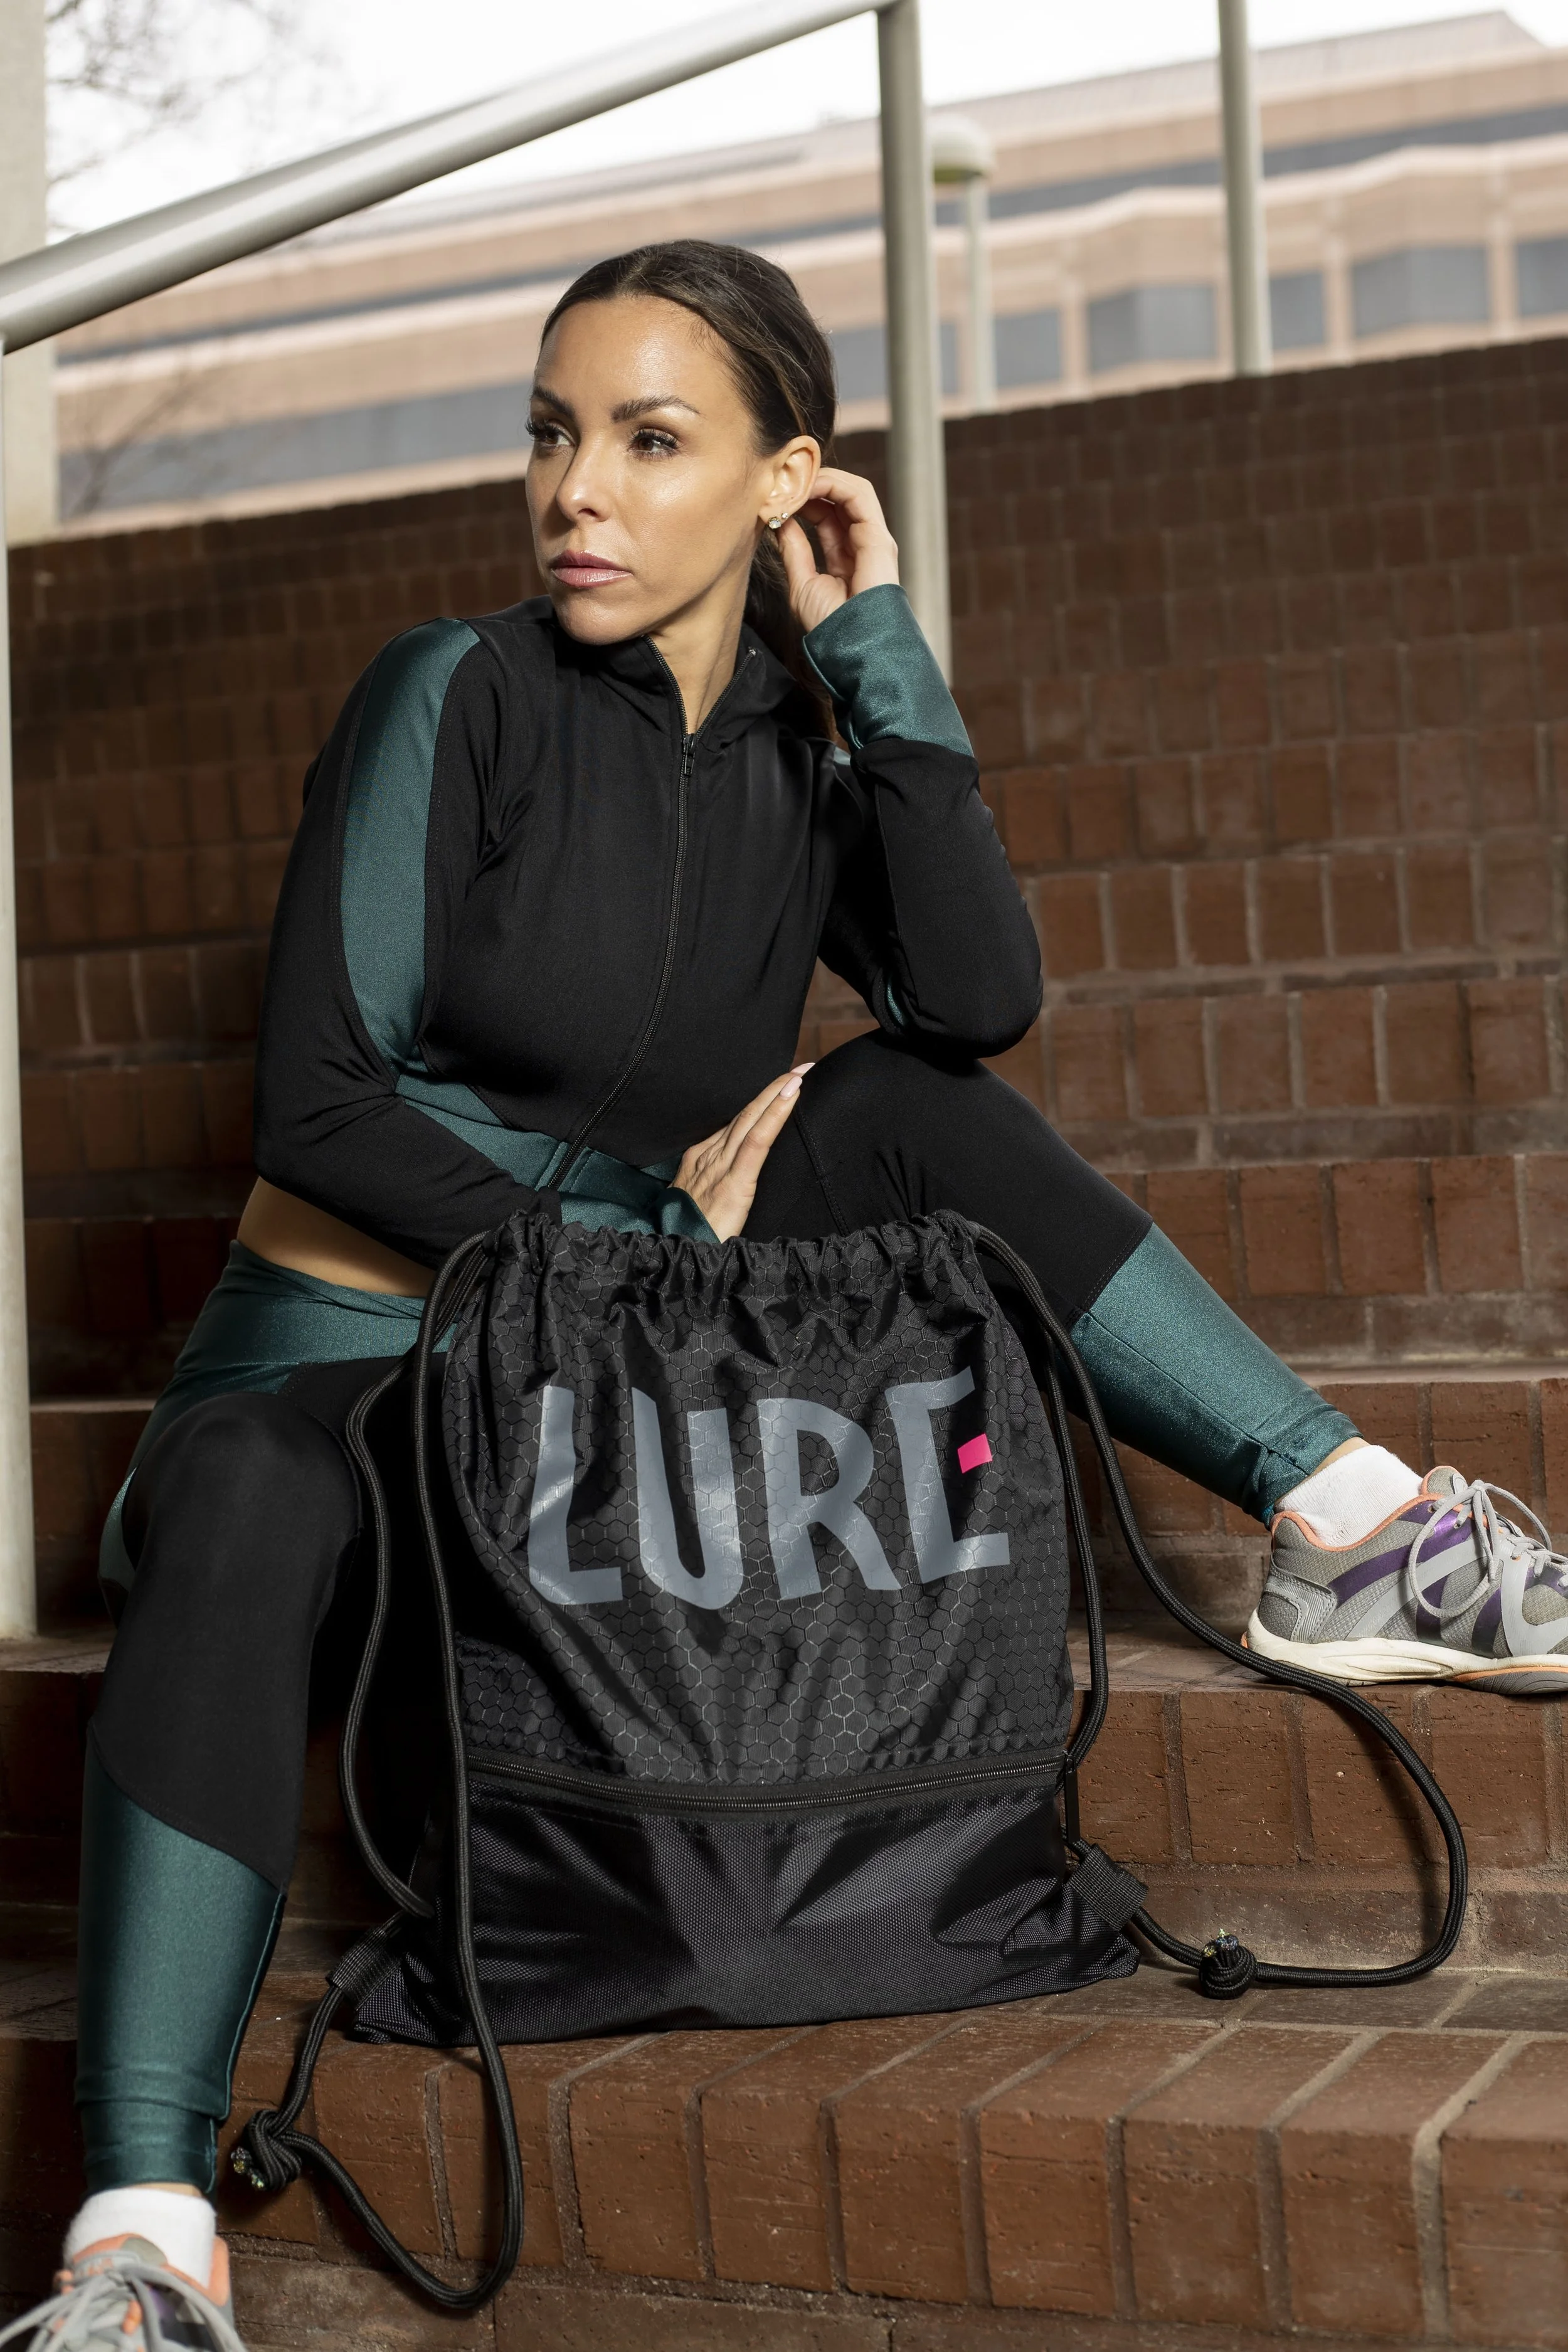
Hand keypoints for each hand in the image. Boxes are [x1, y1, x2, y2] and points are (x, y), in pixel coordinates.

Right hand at [674, 1066, 812, 1240]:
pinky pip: (758, 1141)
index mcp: (700, 1160)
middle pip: (745, 1114)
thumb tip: (735, 1183)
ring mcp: (719, 1166)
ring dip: (778, 1092)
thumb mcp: (699, 1204)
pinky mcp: (735, 1182)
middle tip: (799, 1067)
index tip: (781, 1086)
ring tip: (800, 1073)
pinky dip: (775, 1115)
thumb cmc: (689, 1236)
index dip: (759, 1104)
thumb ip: (717, 1187)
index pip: (735, 1124)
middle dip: (772, 1088)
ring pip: (752, 1119)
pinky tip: (791, 1095)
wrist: (674, 1256)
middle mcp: (708, 1155)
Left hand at [776, 468, 898, 634]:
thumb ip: (794, 549)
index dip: (802, 500)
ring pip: (850, 490)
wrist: (851, 646)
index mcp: (844, 556)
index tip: (777, 497)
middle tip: (783, 480)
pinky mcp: (878, 536)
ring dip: (821, 479)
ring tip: (795, 479)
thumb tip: (780, 520)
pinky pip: (859, 495)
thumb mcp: (801, 582)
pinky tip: (809, 487)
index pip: (825, 514)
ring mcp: (872, 538)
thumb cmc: (830, 625)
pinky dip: (834, 484)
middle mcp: (861, 543)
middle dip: (811, 484)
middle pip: (838, 498)